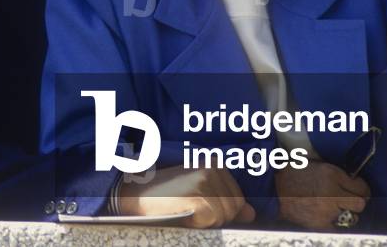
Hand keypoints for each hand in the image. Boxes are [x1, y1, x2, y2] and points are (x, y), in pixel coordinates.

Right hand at [118, 165, 255, 228]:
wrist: (135, 194)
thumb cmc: (165, 196)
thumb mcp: (198, 193)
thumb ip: (226, 201)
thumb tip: (251, 214)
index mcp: (215, 163)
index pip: (238, 199)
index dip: (220, 210)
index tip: (197, 205)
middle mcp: (213, 167)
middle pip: (234, 208)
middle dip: (215, 216)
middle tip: (189, 207)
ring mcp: (206, 179)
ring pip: (226, 215)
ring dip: (206, 220)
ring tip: (185, 208)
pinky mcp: (200, 194)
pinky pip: (213, 220)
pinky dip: (199, 223)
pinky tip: (183, 212)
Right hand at [275, 162, 370, 229]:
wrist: (273, 188)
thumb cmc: (294, 175)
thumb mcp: (318, 166)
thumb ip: (338, 175)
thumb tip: (355, 184)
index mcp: (332, 174)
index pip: (362, 187)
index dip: (362, 190)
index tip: (359, 191)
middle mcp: (332, 192)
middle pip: (360, 204)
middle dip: (356, 202)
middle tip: (348, 201)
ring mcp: (327, 210)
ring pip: (351, 218)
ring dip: (346, 214)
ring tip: (334, 209)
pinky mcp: (319, 224)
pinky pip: (337, 228)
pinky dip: (333, 224)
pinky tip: (325, 217)